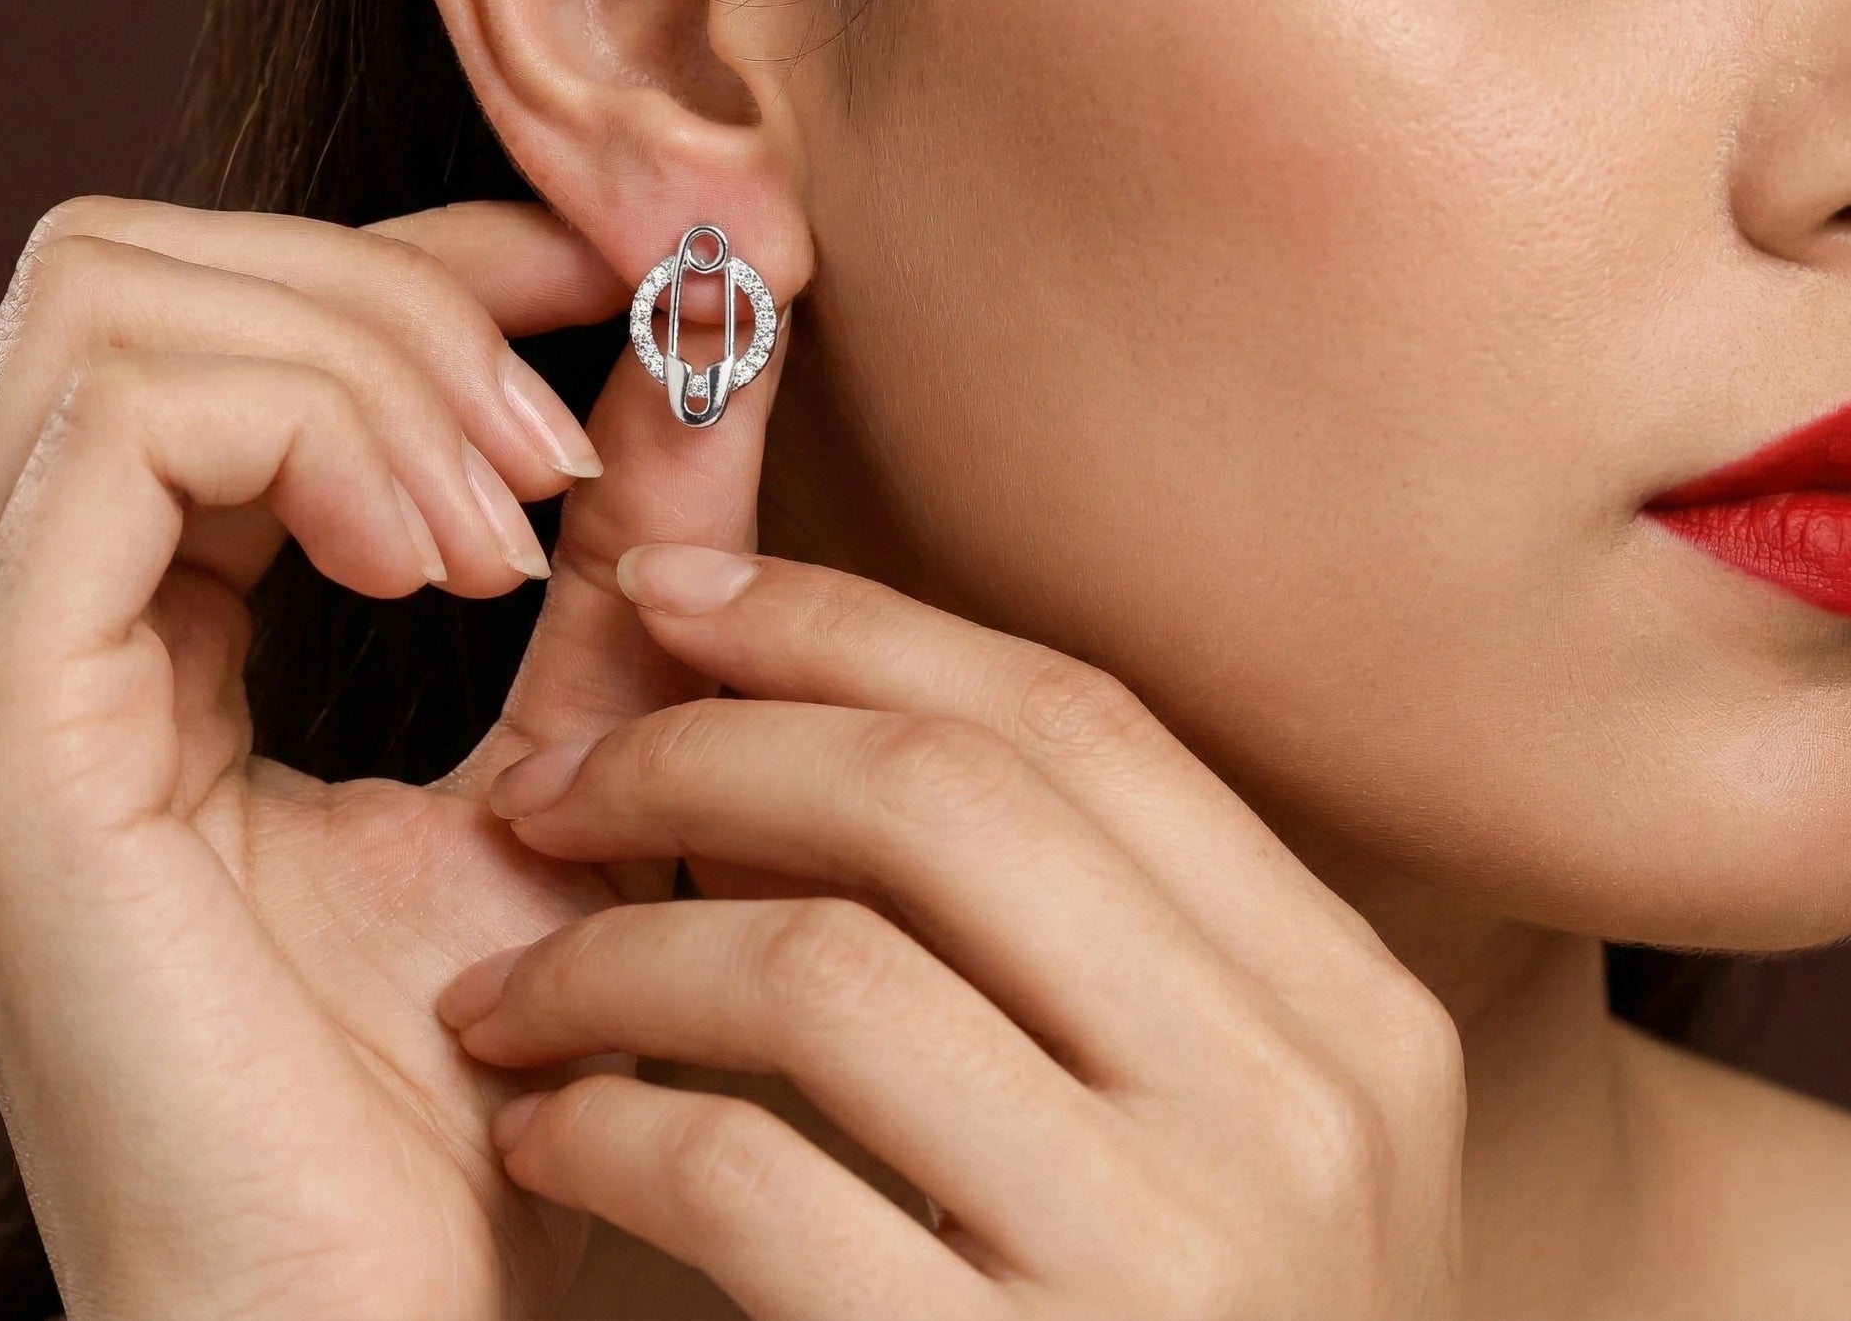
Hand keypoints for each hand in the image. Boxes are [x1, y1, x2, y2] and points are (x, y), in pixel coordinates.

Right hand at [0, 197, 783, 1320]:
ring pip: (119, 307)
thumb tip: (714, 341)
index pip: (228, 309)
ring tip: (512, 529)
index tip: (620, 267)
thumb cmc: (494, 1067)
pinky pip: (115, 432)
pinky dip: (313, 436)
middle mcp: (47, 613)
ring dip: (367, 362)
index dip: (429, 253)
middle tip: (559, 445)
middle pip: (148, 267)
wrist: (397, 1316)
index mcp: (156, 618)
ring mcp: (0, 660)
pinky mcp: (2, 732)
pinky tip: (452, 569)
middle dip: (398, 294)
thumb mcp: (597, 741)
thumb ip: (643, 543)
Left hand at [441, 547, 1467, 1320]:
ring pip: (827, 965)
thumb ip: (1087, 939)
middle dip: (705, 748)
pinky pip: (748, 1181)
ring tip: (507, 984)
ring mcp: (1168, 1261)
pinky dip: (608, 1123)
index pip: (1077, 721)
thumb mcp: (1223, 1133)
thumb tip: (835, 713)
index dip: (854, 624)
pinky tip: (550, 1132)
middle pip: (945, 797)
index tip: (681, 596)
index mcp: (1343, 1006)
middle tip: (548, 781)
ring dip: (614, 950)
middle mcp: (1292, 1106)